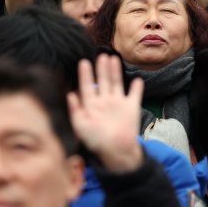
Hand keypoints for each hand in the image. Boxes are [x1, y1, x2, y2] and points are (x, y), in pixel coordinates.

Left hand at [67, 55, 143, 172]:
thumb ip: (75, 109)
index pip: (87, 86)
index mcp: (91, 105)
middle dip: (101, 68)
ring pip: (116, 83)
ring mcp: (118, 104)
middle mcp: (105, 102)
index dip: (85, 75)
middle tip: (101, 55)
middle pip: (103, 81)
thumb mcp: (80, 125)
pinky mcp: (131, 108)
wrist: (116, 151)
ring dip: (115, 71)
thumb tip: (70, 94)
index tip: (84, 62)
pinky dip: (137, 87)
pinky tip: (138, 79)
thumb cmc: (96, 140)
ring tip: (113, 59)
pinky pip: (135, 95)